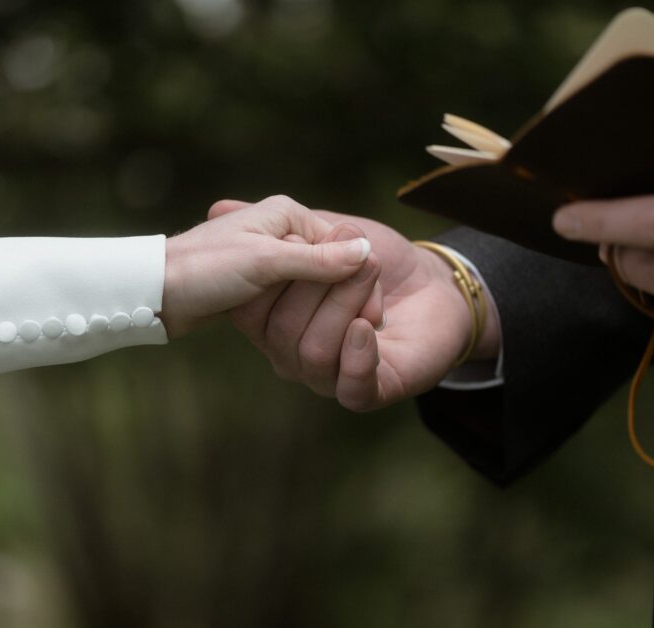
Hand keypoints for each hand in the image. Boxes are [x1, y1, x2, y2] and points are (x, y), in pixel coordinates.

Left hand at [160, 195, 371, 337]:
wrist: (155, 292)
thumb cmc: (205, 270)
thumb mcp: (264, 264)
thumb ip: (317, 260)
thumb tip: (366, 251)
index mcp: (288, 213)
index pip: (341, 243)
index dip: (356, 277)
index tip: (371, 312)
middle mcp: (282, 229)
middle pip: (330, 263)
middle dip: (340, 292)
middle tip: (360, 324)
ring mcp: (270, 255)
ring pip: (314, 283)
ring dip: (321, 305)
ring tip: (338, 332)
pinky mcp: (259, 280)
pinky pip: (294, 295)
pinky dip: (301, 309)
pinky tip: (310, 330)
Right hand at [215, 201, 500, 410]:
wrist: (435, 283)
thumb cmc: (376, 259)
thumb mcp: (326, 232)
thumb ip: (280, 226)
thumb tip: (218, 209)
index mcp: (273, 321)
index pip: (249, 310)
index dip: (271, 272)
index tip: (302, 237)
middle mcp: (292, 356)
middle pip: (281, 330)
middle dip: (317, 280)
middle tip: (354, 248)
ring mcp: (328, 378)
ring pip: (313, 351)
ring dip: (344, 302)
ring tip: (371, 270)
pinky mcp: (369, 393)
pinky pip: (351, 386)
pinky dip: (357, 354)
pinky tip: (367, 324)